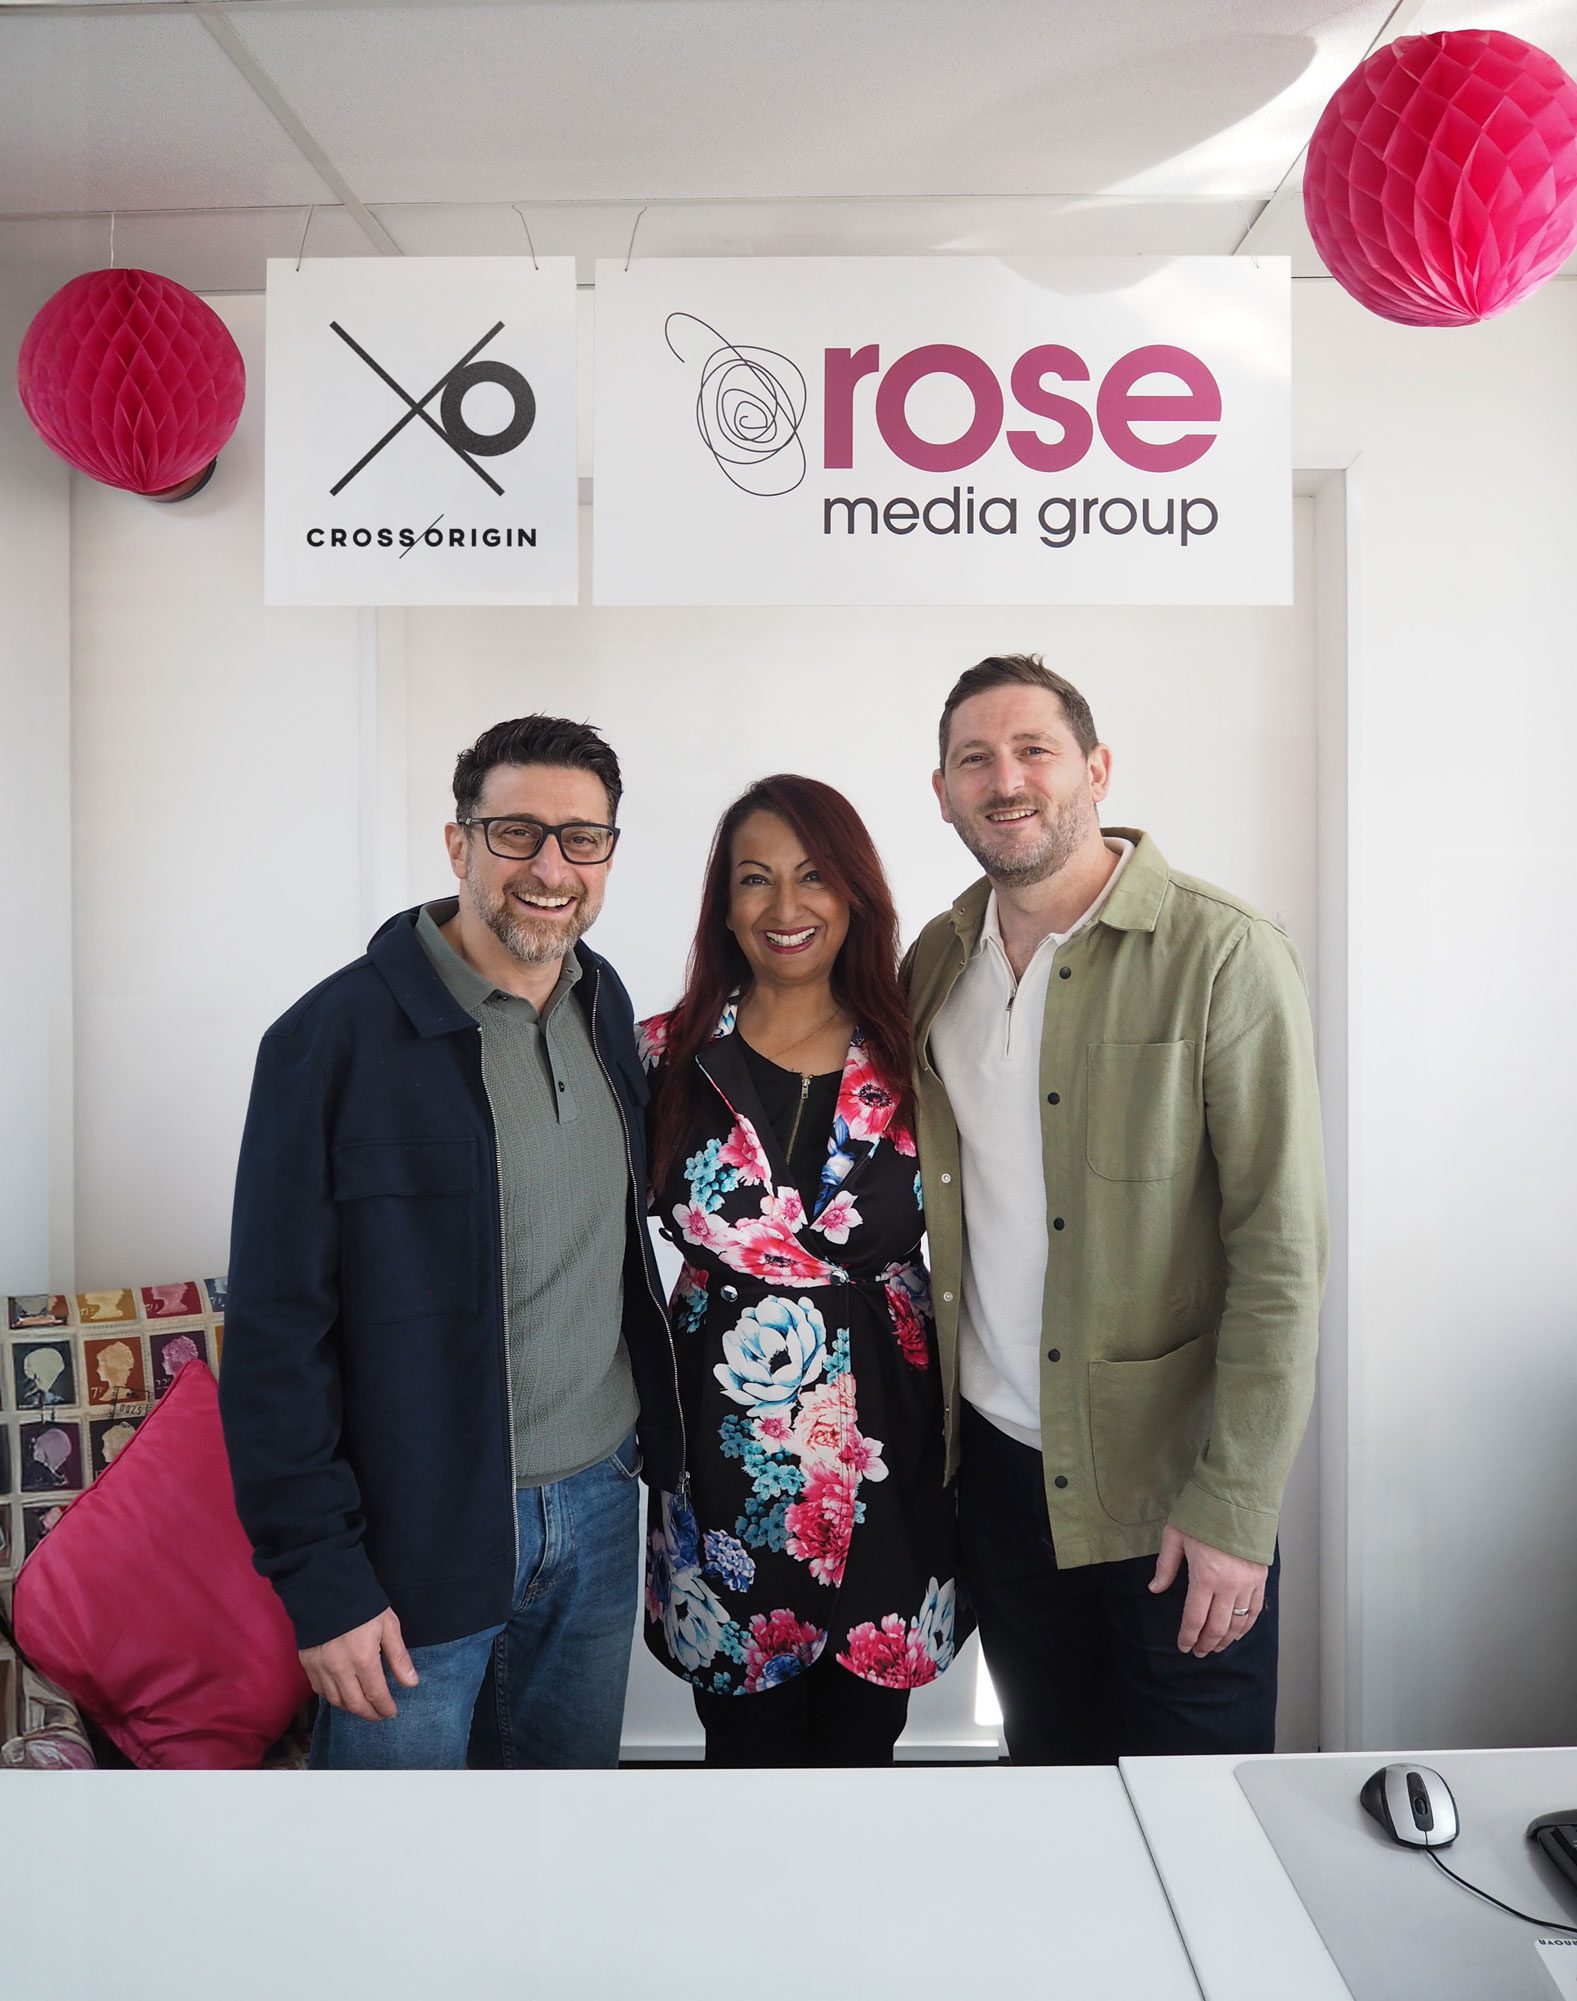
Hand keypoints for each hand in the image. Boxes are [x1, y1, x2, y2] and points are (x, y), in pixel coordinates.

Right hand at [299, 1609, 417, 1720]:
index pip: (376, 1695)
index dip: (385, 1707)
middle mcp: (340, 1669)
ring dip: (351, 1709)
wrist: (327, 1589)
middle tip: (379, 1715)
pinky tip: (342, 1696)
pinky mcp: (308, 1664)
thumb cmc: (363, 1606)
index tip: (392, 1712)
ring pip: (336, 1701)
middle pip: (355, 1704)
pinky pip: (320, 1691)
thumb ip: (399, 1657)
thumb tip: (411, 1683)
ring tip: (363, 1707)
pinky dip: (333, 1698)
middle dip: (369, 1714)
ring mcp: (321, 1669)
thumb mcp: (388, 1626)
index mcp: (363, 1659)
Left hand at [1149, 1525, 1267, 1657]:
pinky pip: (1255, 1611)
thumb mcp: (1175, 1536)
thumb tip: (1154, 1589)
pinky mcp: (1260, 1578)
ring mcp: (1248, 1584)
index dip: (1188, 1637)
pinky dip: (1246, 1626)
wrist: (1237, 1498)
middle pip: (1217, 1628)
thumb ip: (1165, 1566)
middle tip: (1198, 1652)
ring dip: (1226, 1640)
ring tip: (1216, 1647)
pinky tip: (1237, 1633)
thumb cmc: (1203, 1514)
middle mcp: (1229, 1586)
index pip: (1195, 1619)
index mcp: (1205, 1577)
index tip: (1183, 1646)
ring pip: (1238, 1624)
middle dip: (1206, 1644)